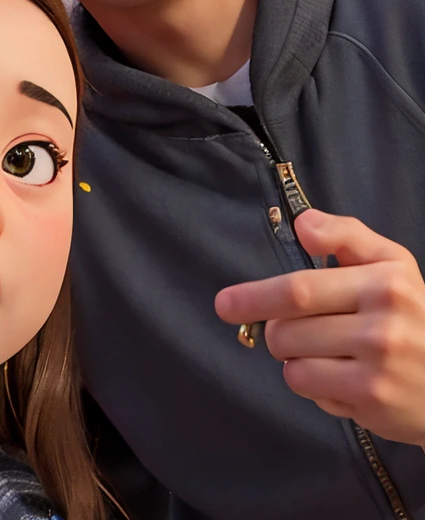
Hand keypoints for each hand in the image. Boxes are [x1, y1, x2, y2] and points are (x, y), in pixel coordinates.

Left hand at [215, 210, 424, 444]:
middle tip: (295, 329)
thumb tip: (303, 223)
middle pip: (288, 331)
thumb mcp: (393, 264)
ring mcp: (378, 370)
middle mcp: (381, 327)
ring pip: (294, 365)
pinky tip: (344, 378)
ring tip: (329, 353)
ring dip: (297, 358)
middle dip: (277, 330)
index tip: (224, 304)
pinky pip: (312, 391)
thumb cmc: (415, 315)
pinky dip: (316, 385)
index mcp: (383, 283)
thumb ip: (347, 236)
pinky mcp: (373, 405)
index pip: (300, 290)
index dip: (255, 296)